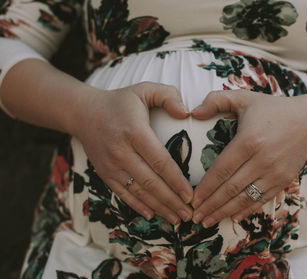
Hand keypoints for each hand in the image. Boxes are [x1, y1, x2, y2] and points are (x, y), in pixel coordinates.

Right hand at [72, 82, 192, 223]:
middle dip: (171, 201)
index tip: (190, 195)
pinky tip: (152, 215)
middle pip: (151, 182)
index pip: (160, 161)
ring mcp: (111, 165)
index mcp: (135, 132)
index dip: (176, 181)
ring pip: (138, 192)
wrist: (84, 113)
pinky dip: (138, 206)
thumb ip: (168, 95)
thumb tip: (186, 114)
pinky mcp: (104, 173)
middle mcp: (122, 151)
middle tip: (189, 214)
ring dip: (159, 207)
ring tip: (176, 219)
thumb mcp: (144, 89)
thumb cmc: (120, 102)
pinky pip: (123, 193)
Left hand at [190, 90, 306, 226]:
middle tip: (195, 217)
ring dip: (224, 212)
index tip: (192, 199)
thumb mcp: (243, 97)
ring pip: (245, 198)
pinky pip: (262, 199)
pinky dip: (246, 210)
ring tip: (208, 221)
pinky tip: (233, 217)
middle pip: (230, 188)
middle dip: (210, 205)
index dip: (205, 188)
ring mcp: (274, 173)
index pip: (221, 170)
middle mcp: (261, 160)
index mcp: (248, 141)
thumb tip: (192, 113)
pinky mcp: (284, 180)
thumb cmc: (272, 109)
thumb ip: (216, 100)